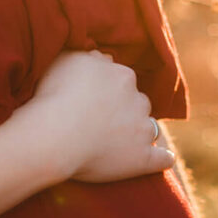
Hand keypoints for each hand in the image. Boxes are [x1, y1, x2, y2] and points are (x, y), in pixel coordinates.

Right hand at [16, 48, 175, 183]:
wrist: (55, 134)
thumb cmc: (55, 96)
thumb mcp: (67, 60)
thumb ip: (88, 56)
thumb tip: (101, 58)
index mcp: (122, 76)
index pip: (122, 81)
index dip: (108, 91)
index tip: (93, 101)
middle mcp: (138, 99)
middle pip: (138, 102)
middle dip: (125, 110)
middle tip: (100, 123)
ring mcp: (143, 129)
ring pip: (150, 127)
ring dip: (140, 132)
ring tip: (118, 144)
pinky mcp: (143, 158)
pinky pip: (162, 158)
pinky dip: (162, 159)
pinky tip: (161, 161)